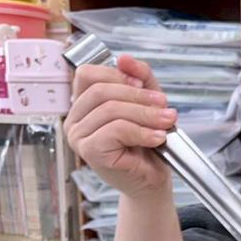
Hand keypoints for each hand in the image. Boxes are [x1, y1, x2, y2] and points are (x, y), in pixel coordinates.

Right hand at [65, 55, 176, 198]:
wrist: (150, 180)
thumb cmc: (145, 144)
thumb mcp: (146, 102)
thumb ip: (139, 77)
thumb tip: (124, 59)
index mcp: (82, 105)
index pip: (88, 74)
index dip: (116, 75)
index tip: (142, 85)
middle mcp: (74, 120)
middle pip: (101, 91)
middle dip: (138, 96)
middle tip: (163, 105)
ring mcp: (78, 137)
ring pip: (111, 110)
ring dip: (145, 114)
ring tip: (166, 122)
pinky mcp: (90, 152)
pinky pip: (116, 130)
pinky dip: (141, 132)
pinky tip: (157, 138)